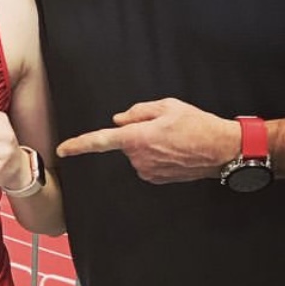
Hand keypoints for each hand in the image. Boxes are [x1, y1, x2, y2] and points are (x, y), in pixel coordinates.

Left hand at [57, 97, 237, 183]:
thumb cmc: (198, 125)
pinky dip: (156, 155)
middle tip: (163, 126)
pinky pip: (147, 162)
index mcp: (138, 137)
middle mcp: (139, 158)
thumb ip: (138, 111)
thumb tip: (119, 120)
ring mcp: (147, 171)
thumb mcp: (168, 106)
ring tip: (173, 139)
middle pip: (125, 142)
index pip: (101, 141)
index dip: (79, 145)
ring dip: (148, 144)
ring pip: (136, 152)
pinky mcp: (156, 178)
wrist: (221, 150)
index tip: (63, 149)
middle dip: (137, 132)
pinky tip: (175, 150)